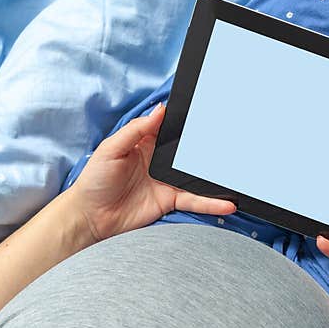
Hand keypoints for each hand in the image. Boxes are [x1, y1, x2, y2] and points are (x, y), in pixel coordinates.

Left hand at [68, 104, 235, 242]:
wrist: (90, 217)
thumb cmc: (94, 181)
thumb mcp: (111, 149)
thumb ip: (136, 130)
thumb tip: (160, 110)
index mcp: (145, 142)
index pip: (171, 127)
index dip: (188, 121)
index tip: (211, 112)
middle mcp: (160, 160)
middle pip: (190, 151)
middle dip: (211, 147)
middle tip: (234, 142)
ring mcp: (167, 181)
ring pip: (198, 176)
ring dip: (217, 177)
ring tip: (238, 174)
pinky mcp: (170, 201)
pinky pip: (195, 200)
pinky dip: (212, 204)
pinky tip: (228, 204)